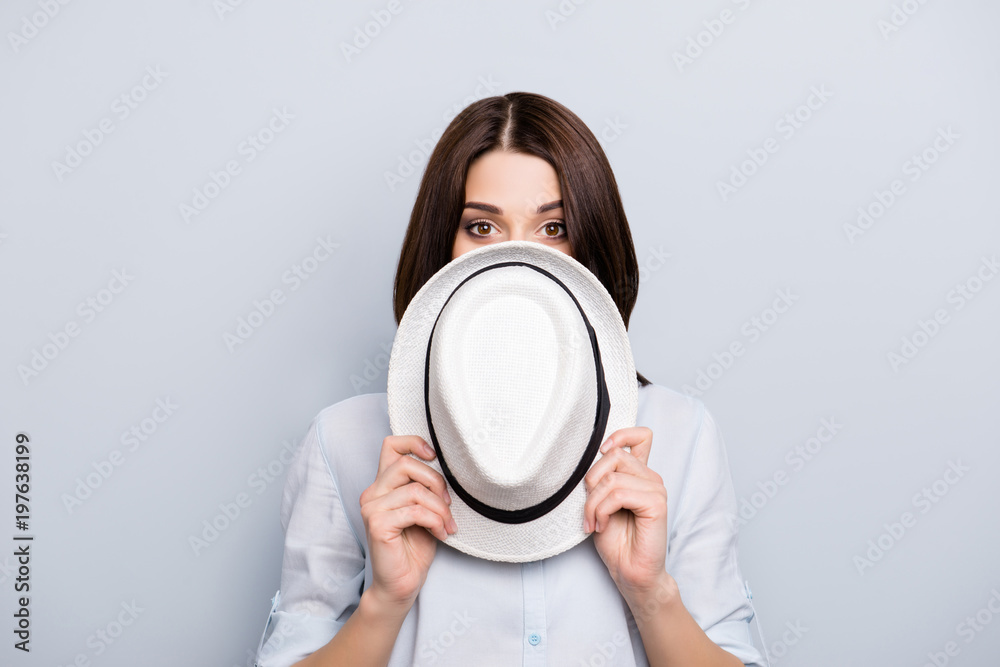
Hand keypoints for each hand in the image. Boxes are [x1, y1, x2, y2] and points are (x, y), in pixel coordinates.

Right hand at [359, 435, 456, 609]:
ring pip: (416, 490)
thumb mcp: (425, 510)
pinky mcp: (378, 524)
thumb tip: (446, 468)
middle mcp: (373, 493)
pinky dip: (435, 521)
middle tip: (448, 505)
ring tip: (447, 525)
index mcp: (383, 485)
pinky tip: (441, 534)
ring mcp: (372, 508)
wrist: (402, 584)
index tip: (435, 457)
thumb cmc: (415, 548)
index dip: (414, 443)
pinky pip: (415, 511)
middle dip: (436, 482)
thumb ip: (426, 487)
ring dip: (440, 509)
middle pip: (406, 464)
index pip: (391, 445)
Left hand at [582, 426, 668, 597]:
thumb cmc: (615, 540)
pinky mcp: (657, 504)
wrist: (628, 571)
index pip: (641, 436)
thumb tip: (591, 459)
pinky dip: (601, 511)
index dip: (620, 435)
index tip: (601, 452)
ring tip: (594, 522)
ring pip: (612, 478)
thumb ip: (602, 478)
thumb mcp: (600, 501)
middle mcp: (650, 478)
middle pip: (614, 456)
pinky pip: (618, 494)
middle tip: (588, 509)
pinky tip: (601, 526)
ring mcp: (656, 490)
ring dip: (593, 503)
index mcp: (639, 474)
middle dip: (591, 481)